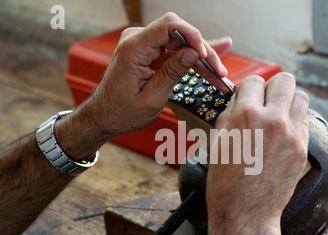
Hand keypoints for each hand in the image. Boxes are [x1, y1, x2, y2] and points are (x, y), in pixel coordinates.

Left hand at [84, 12, 232, 137]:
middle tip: (221, 72)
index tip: (206, 56)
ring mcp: (144, 45)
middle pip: (180, 35)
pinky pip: (175, 52)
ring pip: (182, 44)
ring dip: (202, 60)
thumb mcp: (151, 98)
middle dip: (203, 53)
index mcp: (133, 49)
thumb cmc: (122, 111)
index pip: (168, 26)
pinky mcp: (150, 52)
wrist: (105, 116)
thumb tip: (194, 52)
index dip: (192, 36)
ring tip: (221, 74)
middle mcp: (138, 40)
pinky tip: (213, 58)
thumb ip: (172, 73)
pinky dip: (192, 61)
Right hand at [206, 73, 308, 234]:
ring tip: (277, 114)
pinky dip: (294, 122)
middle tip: (265, 99)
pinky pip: (304, 122)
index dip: (248, 88)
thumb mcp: (218, 142)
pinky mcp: (302, 149)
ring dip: (288, 101)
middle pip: (285, 80)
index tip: (247, 96)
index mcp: (246, 115)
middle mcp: (273, 120)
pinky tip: (281, 135)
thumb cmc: (225, 182)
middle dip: (273, 87)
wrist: (246, 213)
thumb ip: (229, 114)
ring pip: (301, 97)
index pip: (254, 81)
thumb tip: (238, 99)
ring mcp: (292, 134)